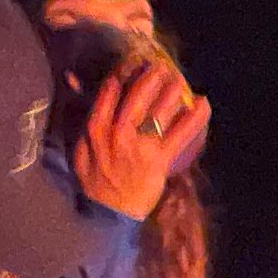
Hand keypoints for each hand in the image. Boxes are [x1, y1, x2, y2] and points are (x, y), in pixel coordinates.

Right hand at [70, 54, 205, 219]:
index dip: (122, 75)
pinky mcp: (159, 160)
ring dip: (171, 93)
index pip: (109, 94)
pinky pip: (179, 135)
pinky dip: (193, 118)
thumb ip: (80, 121)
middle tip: (160, 66)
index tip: (131, 64)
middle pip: (136, 98)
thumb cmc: (95, 182)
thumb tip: (73, 86)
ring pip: (158, 112)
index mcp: (96, 130)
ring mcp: (140, 146)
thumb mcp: (79, 151)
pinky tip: (204, 104)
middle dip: (150, 79)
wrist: (109, 213)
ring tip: (179, 80)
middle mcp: (118, 134)